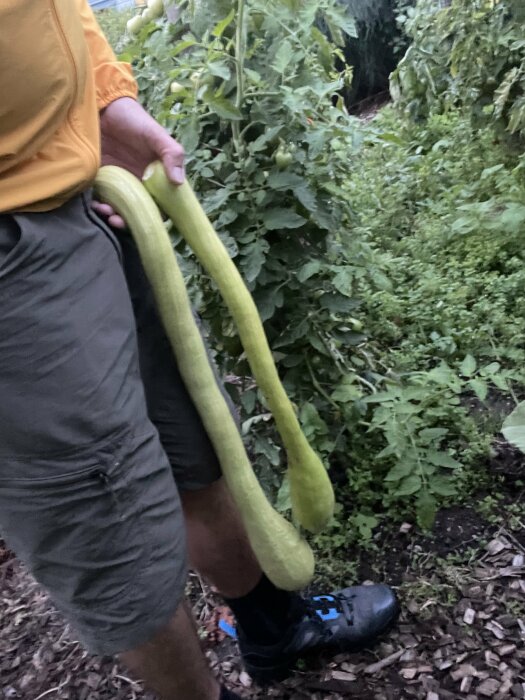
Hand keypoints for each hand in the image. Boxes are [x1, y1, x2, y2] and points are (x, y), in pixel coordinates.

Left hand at [92, 97, 184, 227]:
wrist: (104, 107)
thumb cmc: (135, 120)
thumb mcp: (156, 134)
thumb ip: (171, 155)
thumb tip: (179, 182)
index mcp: (156, 179)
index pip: (160, 206)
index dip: (154, 218)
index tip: (144, 221)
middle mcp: (139, 185)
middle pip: (137, 213)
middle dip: (127, 221)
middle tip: (116, 220)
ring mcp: (119, 184)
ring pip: (118, 209)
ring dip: (111, 215)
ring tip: (103, 210)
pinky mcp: (101, 179)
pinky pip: (100, 198)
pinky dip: (97, 204)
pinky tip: (93, 203)